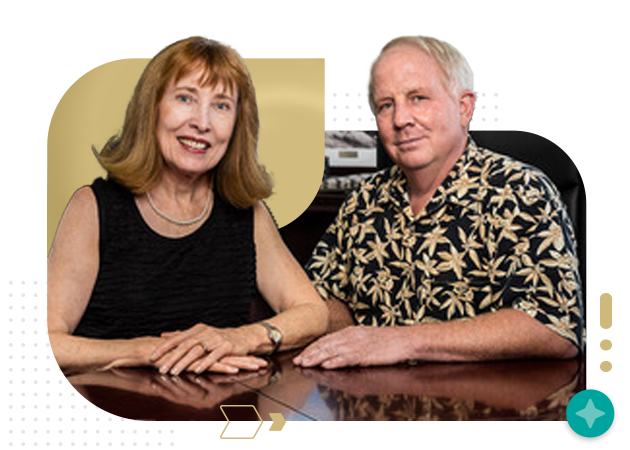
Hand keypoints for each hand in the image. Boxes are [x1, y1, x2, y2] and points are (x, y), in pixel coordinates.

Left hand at [149, 324, 259, 375]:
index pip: (177, 338)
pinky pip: (214, 355)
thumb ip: (182, 335)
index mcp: (197, 329)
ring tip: (174, 372)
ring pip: (197, 351)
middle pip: (185, 345)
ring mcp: (216, 338)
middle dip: (171, 358)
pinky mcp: (227, 346)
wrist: (244, 336)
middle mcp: (205, 332)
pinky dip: (205, 363)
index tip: (152, 357)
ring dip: (184, 362)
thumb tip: (164, 335)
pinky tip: (197, 370)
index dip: (164, 348)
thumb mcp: (200, 333)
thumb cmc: (219, 338)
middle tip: (161, 368)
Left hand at [293, 326, 410, 368]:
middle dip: (310, 354)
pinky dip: (335, 361)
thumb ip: (350, 341)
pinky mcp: (365, 354)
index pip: (326, 339)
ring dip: (317, 358)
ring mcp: (358, 345)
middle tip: (297, 361)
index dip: (312, 347)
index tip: (301, 354)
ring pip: (332, 351)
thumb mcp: (365, 337)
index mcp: (351, 331)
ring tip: (305, 363)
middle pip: (326, 345)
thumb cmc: (388, 341)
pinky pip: (347, 358)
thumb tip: (336, 349)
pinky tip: (326, 365)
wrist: (405, 340)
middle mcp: (351, 336)